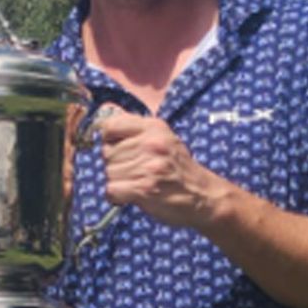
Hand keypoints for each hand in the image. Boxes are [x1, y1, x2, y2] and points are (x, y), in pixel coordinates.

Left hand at [96, 108, 220, 228]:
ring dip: (118, 182)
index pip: (110, 126)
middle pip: (107, 152)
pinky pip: (111, 190)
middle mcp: (151, 143)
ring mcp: (148, 166)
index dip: (109, 140)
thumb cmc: (177, 167)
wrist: (203, 195)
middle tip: (134, 171)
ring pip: (108, 172)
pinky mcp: (144, 188)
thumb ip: (133, 127)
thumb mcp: (162, 137)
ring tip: (137, 183)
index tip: (119, 150)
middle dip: (115, 164)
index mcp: (153, 127)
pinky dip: (117, 196)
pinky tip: (131, 195)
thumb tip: (104, 111)